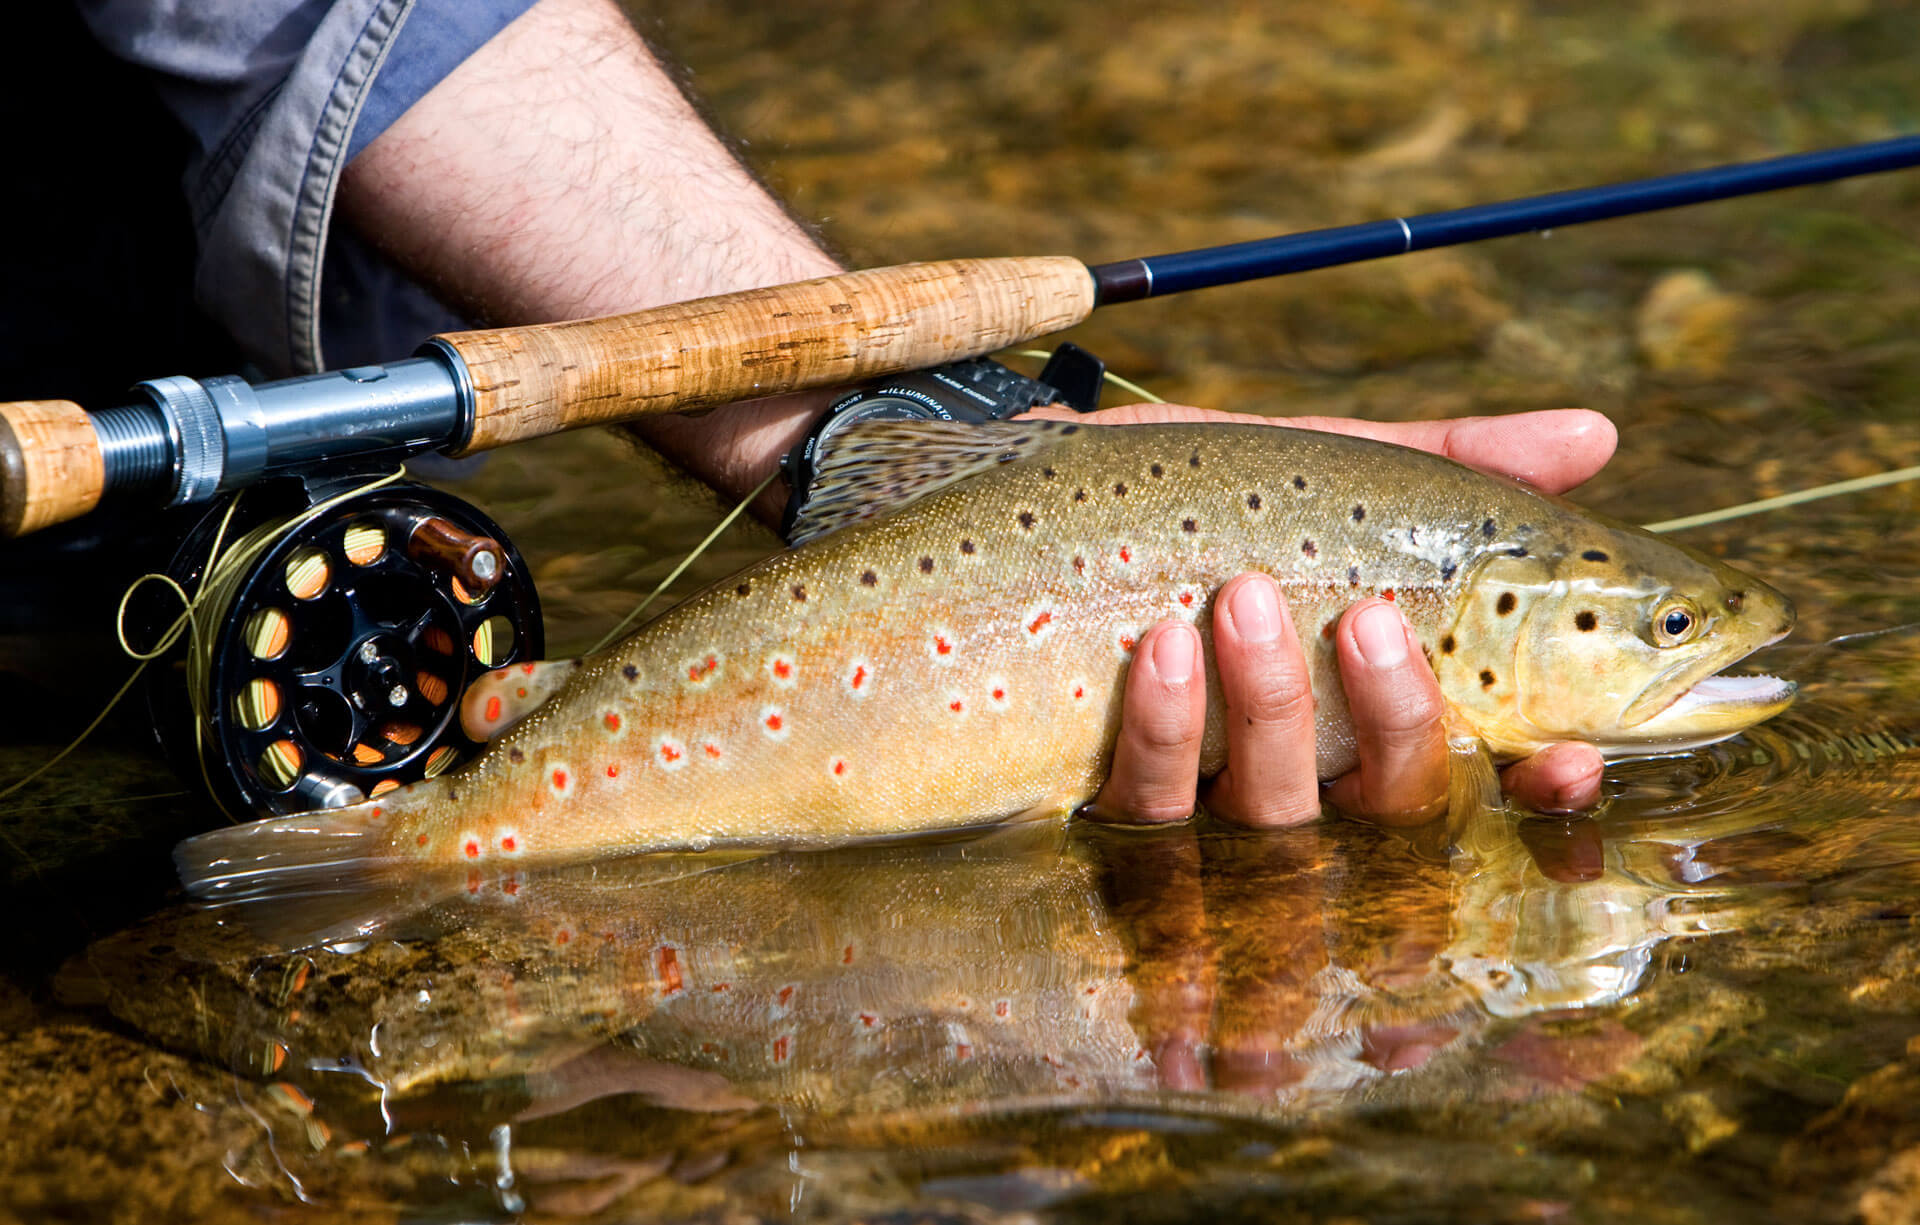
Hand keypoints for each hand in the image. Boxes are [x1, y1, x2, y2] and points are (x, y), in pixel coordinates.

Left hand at [1035, 404, 1614, 824]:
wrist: (1011, 491)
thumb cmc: (1179, 492)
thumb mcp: (1316, 469)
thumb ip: (1452, 468)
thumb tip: (1601, 437)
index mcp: (1368, 707)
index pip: (1480, 778)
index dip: (1539, 789)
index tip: (1573, 755)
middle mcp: (1302, 770)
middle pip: (1387, 809)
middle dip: (1399, 724)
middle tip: (1370, 619)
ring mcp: (1203, 797)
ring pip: (1274, 818)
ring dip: (1273, 711)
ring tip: (1243, 598)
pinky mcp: (1106, 801)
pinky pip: (1152, 805)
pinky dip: (1167, 728)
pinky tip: (1162, 648)